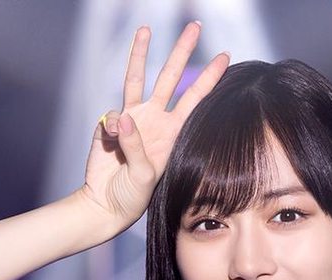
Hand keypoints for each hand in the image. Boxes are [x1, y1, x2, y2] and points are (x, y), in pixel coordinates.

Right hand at [78, 22, 228, 233]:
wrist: (105, 203)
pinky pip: (109, 115)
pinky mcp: (110, 123)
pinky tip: (109, 147)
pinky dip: (109, 129)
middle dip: (182, 51)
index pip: (195, 99)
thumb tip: (121, 117)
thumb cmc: (132, 196)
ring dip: (141, 54)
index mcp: (172, 133)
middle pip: (170, 77)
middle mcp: (155, 120)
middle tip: (194, 25)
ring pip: (137, 78)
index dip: (209, 78)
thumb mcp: (143, 177)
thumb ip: (134, 146)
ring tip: (146, 29)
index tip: (225, 57)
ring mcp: (132, 119)